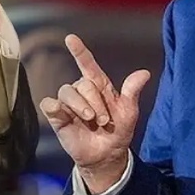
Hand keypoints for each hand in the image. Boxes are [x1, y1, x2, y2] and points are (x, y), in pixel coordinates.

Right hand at [40, 34, 150, 193]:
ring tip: (91, 120)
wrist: (107, 155)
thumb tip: (145, 73)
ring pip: (67, 91)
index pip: (87, 64)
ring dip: (80, 106)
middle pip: (83, 84)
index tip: (70, 39)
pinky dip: (54, 106)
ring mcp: (68, 103)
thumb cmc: (118, 131)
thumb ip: (132, 91)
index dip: (79, 51)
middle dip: (96, 102)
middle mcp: (81, 91)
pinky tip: (62, 113)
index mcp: (99, 86)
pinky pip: (49, 104)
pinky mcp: (57, 116)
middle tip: (105, 121)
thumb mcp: (129, 112)